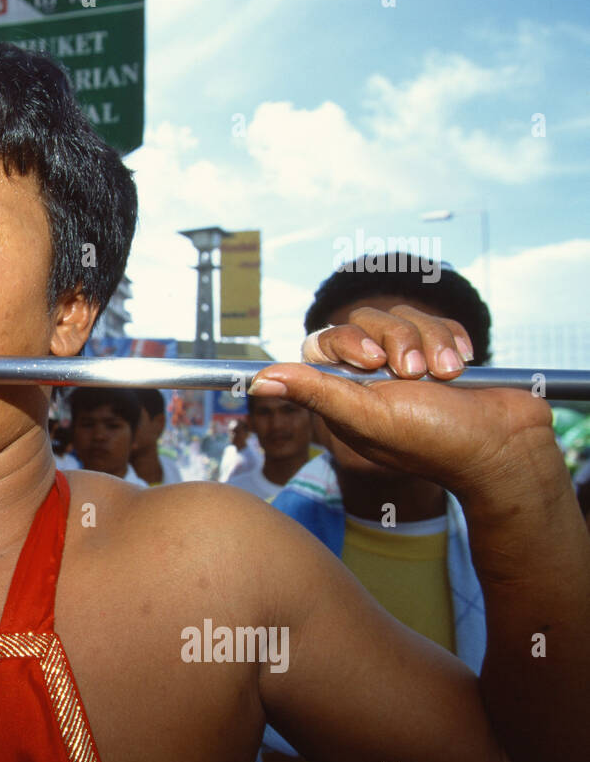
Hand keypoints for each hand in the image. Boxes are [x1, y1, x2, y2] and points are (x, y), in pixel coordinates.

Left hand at [249, 304, 555, 497]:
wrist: (501, 445)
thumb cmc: (432, 440)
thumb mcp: (366, 417)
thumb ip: (315, 393)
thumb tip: (258, 381)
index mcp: (343, 391)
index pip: (322, 342)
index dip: (346, 340)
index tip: (374, 362)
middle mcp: (371, 374)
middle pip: (366, 320)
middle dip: (398, 341)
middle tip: (417, 376)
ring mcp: (407, 361)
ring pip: (404, 315)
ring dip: (430, 342)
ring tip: (447, 375)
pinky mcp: (441, 350)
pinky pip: (436, 319)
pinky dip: (452, 339)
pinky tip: (462, 365)